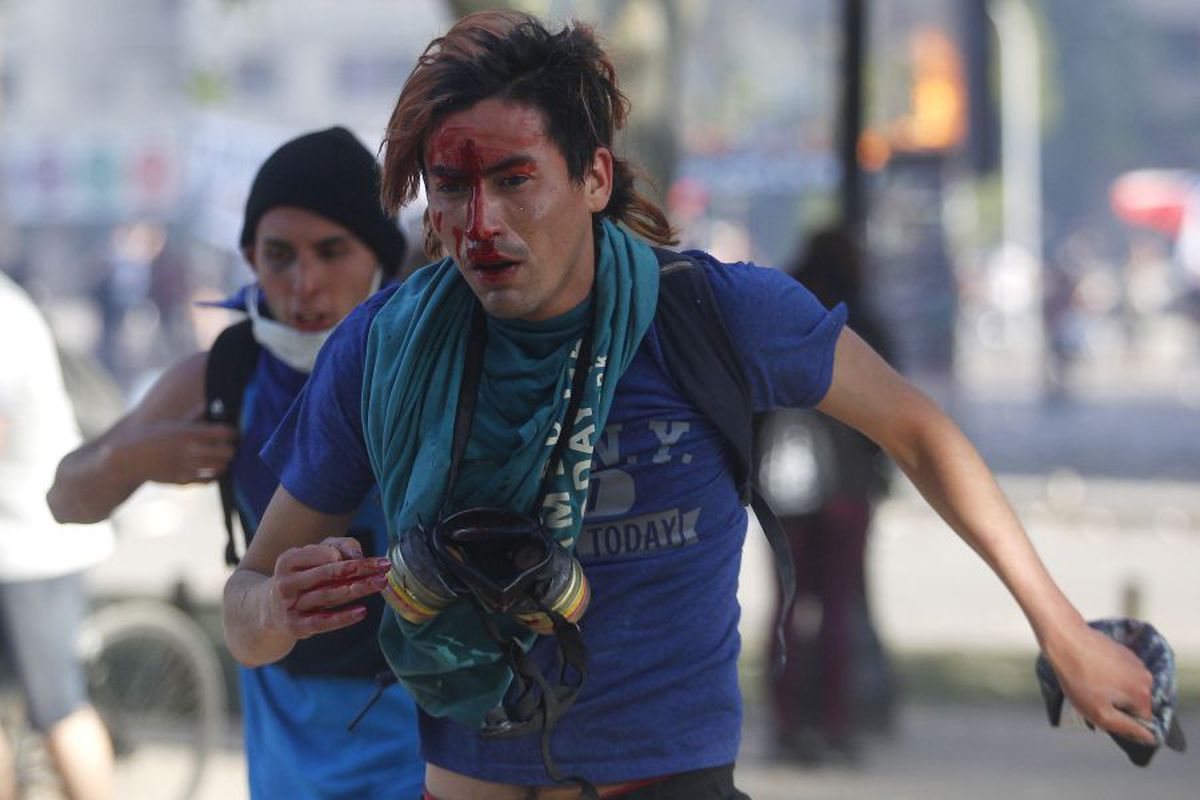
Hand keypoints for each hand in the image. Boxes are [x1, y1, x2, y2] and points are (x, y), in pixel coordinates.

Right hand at [118, 403, 236, 483]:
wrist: (129, 459)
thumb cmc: (152, 436)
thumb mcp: (173, 423)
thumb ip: (195, 416)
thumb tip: (212, 404)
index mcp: (189, 433)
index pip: (224, 432)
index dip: (233, 432)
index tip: (234, 433)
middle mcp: (190, 450)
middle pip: (227, 452)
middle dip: (231, 448)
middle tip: (230, 446)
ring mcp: (188, 467)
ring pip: (221, 467)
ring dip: (225, 462)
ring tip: (222, 458)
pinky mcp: (183, 481)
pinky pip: (209, 480)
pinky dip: (215, 475)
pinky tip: (213, 469)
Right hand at [265, 537, 391, 639]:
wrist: (268, 608)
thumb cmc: (300, 576)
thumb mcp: (311, 556)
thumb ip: (337, 547)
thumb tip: (357, 554)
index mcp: (288, 560)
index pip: (324, 554)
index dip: (349, 556)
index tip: (375, 559)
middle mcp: (286, 582)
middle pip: (328, 573)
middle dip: (360, 569)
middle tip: (385, 567)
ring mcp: (289, 606)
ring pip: (328, 595)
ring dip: (358, 589)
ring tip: (381, 583)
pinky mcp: (296, 626)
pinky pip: (322, 622)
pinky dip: (343, 618)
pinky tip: (362, 612)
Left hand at [1045, 622, 1155, 744]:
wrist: (1066, 640)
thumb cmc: (1080, 679)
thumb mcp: (1100, 713)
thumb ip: (1127, 728)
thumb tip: (1150, 738)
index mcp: (1143, 694)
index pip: (1142, 721)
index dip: (1121, 722)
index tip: (1102, 712)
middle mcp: (1146, 677)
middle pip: (1134, 703)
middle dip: (1116, 705)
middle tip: (1092, 699)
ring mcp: (1135, 662)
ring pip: (1126, 688)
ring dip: (1111, 690)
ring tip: (1089, 684)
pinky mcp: (1123, 652)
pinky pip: (1119, 672)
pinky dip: (1107, 676)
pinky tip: (1089, 672)